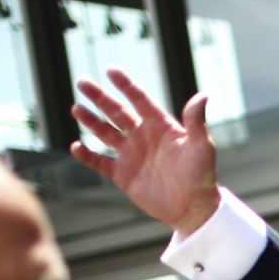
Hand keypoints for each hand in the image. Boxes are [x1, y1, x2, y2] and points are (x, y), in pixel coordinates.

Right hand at [70, 67, 220, 236]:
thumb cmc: (202, 176)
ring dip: (91, 121)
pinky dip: (87, 155)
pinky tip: (76, 146)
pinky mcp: (123, 175)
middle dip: (99, 97)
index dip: (126, 85)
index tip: (111, 70)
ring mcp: (131, 155)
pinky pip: (100, 162)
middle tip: (81, 81)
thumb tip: (203, 95)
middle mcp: (143, 137)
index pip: (139, 100)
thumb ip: (196, 122)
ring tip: (76, 108)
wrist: (194, 209)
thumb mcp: (202, 147)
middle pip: (117, 112)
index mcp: (161, 126)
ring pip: (105, 133)